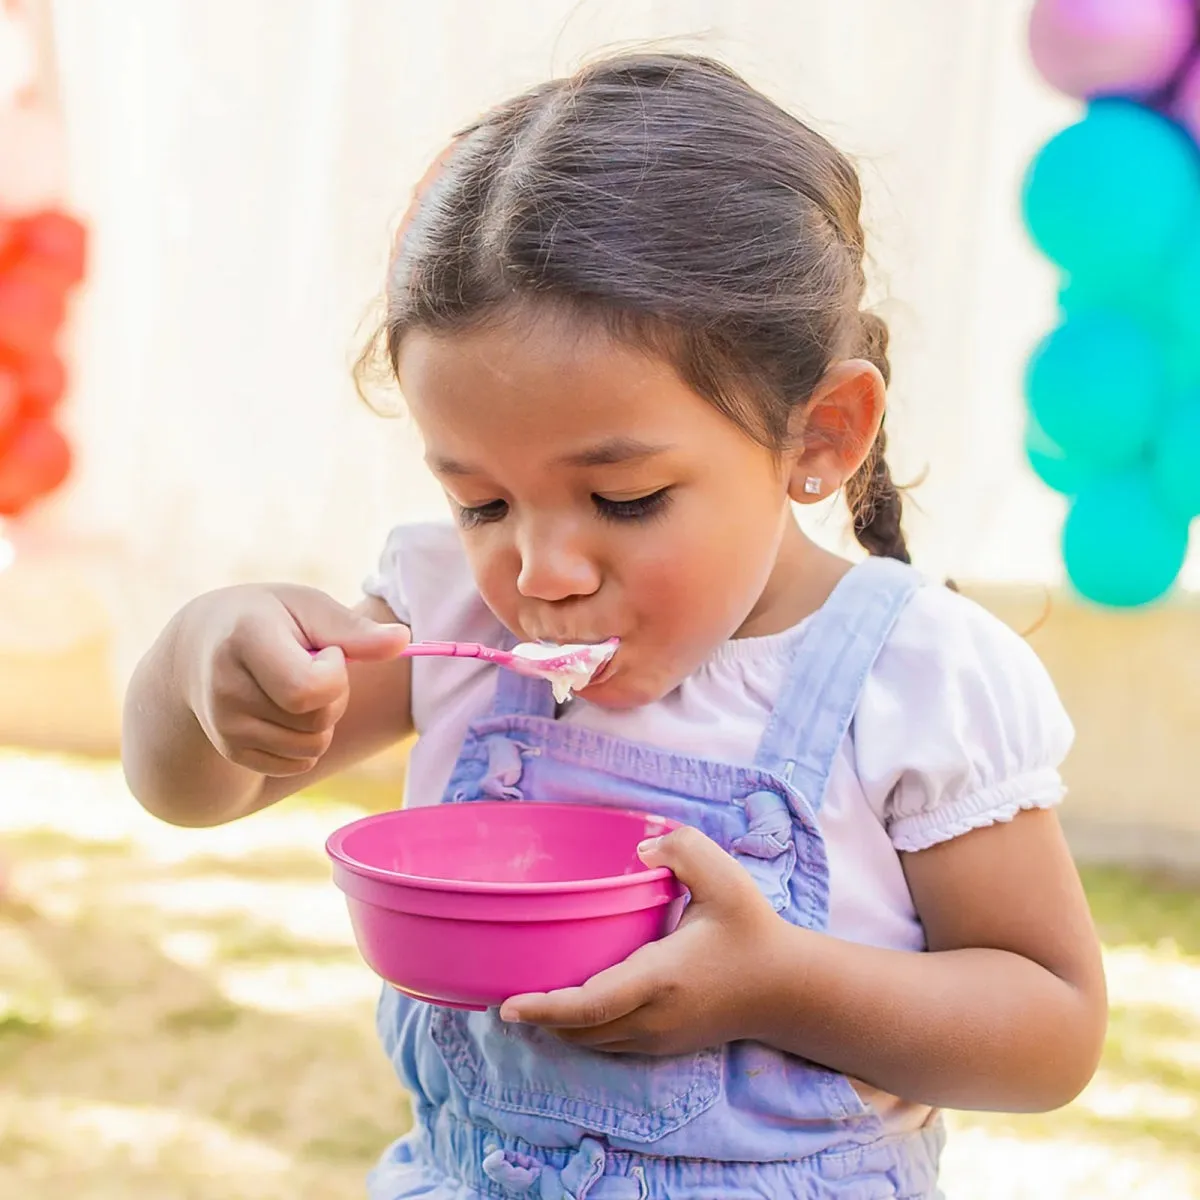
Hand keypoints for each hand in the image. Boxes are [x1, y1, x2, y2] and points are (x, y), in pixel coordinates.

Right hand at [180, 584, 409, 775]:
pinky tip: (284, 710)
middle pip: (316, 720)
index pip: (307, 690)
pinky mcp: (230, 751)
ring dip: (322, 720)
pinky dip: (306, 742)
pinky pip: (298, 764)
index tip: (327, 650)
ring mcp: (224, 726)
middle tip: (313, 666)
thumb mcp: (308, 608)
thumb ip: (355, 629)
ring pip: (312, 747)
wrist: (201, 647)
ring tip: (295, 686)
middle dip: (335, 696)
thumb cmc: (271, 619)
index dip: (335, 672)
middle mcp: (225, 688)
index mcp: (245, 639)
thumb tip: (403, 641)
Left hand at [500, 825, 783, 1054]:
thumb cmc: (752, 930)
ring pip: (590, 1041)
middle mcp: (652, 1017)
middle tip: (501, 990)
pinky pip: (607, 1043)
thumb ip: (682, 849)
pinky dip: (581, 1029)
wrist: (787, 989)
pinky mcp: (662, 1045)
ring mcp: (657, 1038)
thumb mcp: (726, 877)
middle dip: (538, 1017)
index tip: (507, 1005)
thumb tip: (641, 850)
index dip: (545, 1007)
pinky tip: (569, 1005)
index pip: (591, 1004)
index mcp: (660, 977)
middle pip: (578, 1029)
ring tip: (525, 996)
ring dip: (557, 1025)